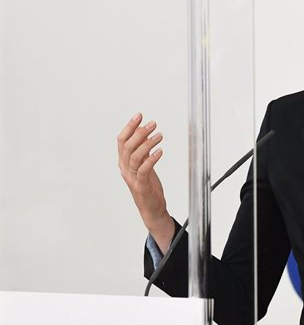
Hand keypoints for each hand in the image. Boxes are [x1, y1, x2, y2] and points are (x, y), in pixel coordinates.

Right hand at [117, 113, 173, 249]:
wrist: (151, 208)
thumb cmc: (148, 186)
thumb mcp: (145, 165)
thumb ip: (143, 152)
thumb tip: (146, 134)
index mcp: (124, 162)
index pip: (122, 140)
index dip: (129, 127)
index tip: (139, 115)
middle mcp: (125, 169)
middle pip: (127, 146)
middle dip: (139, 132)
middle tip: (152, 123)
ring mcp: (131, 178)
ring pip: (134, 156)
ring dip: (147, 143)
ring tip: (159, 135)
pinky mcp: (141, 186)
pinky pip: (144, 170)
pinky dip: (152, 159)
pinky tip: (160, 151)